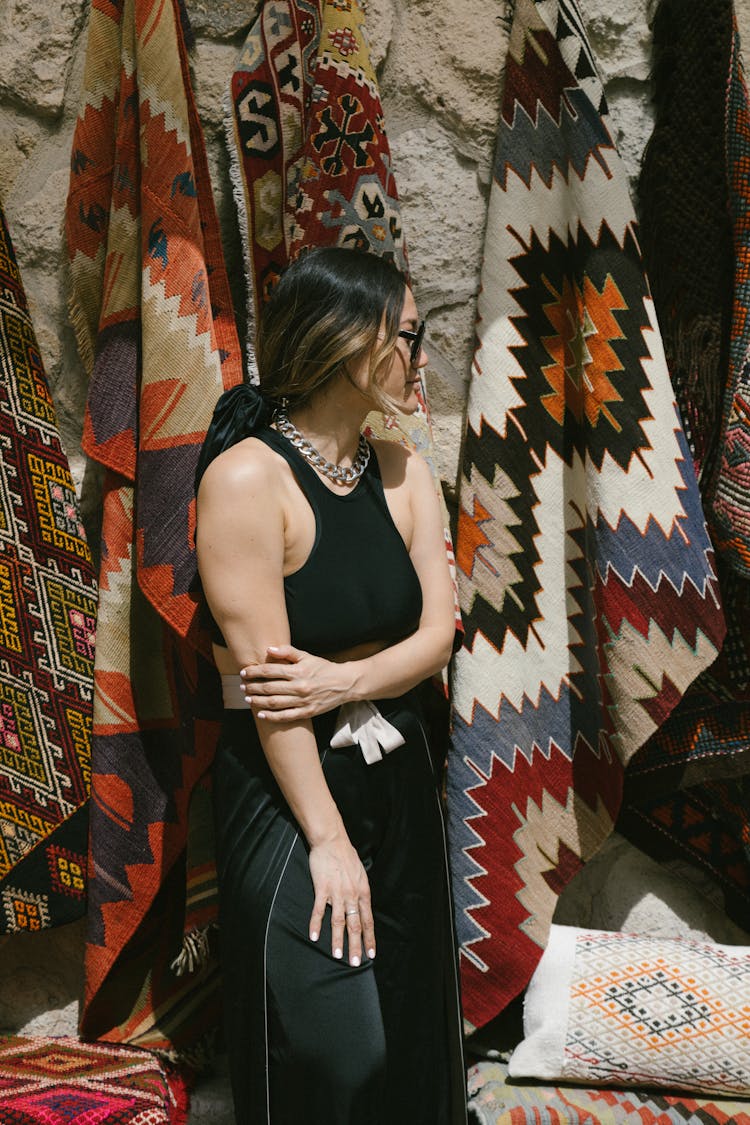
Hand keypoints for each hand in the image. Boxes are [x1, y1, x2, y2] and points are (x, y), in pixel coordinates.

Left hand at [241, 645, 352, 720]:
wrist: (344, 684)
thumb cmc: (323, 668)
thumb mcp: (307, 656)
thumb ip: (288, 652)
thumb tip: (269, 649)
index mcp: (298, 671)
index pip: (270, 671)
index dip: (254, 671)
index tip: (244, 672)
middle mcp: (299, 687)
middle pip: (269, 688)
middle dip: (253, 686)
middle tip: (242, 685)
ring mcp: (303, 701)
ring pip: (274, 703)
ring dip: (258, 701)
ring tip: (248, 698)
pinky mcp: (307, 712)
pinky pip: (285, 716)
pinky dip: (272, 716)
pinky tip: (261, 714)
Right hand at [308, 832, 375, 964]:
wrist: (332, 841)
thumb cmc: (347, 856)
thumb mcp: (361, 874)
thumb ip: (360, 891)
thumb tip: (362, 906)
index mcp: (363, 892)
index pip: (368, 921)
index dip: (370, 938)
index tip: (371, 954)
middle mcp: (352, 895)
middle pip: (355, 925)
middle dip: (356, 946)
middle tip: (356, 963)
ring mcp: (337, 893)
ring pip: (338, 922)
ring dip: (337, 940)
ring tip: (337, 955)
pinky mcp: (322, 888)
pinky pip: (319, 910)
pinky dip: (316, 924)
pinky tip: (314, 936)